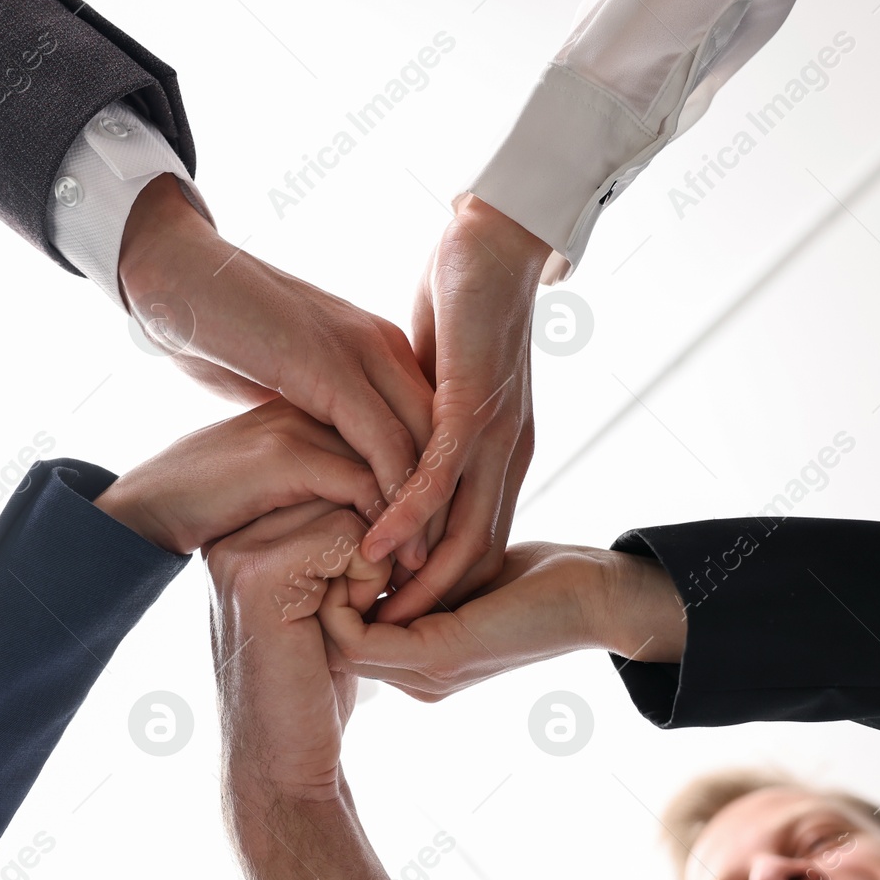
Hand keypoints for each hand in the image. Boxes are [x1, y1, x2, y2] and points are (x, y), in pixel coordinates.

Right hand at [120, 176, 435, 558]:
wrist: (171, 274)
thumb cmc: (215, 327)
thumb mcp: (281, 376)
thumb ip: (315, 404)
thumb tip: (329, 449)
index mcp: (375, 346)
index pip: (432, 424)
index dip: (436, 490)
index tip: (433, 550)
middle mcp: (380, 346)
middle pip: (442, 438)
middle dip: (448, 511)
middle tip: (443, 576)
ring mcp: (358, 355)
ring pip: (424, 444)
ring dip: (428, 515)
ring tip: (425, 576)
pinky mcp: (326, 370)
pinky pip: (383, 444)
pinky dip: (394, 498)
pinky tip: (391, 546)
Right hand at [208, 500, 391, 802]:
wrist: (281, 763)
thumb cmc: (314, 687)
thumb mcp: (323, 597)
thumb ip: (333, 539)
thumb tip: (384, 474)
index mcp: (240, 531)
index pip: (330, 475)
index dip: (371, 523)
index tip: (370, 584)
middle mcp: (231, 532)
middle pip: (340, 483)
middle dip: (378, 537)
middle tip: (370, 600)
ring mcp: (238, 551)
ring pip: (349, 505)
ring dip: (376, 562)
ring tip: (353, 614)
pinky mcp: (259, 576)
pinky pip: (348, 536)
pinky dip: (369, 580)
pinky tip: (348, 624)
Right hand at [320, 542, 685, 700]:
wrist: (599, 597)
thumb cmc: (538, 578)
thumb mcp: (460, 574)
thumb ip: (420, 570)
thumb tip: (382, 540)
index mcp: (422, 665)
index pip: (344, 637)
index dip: (331, 586)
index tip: (333, 536)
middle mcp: (419, 680)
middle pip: (330, 645)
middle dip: (316, 589)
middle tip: (318, 534)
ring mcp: (428, 674)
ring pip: (335, 643)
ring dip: (325, 588)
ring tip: (329, 535)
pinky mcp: (440, 654)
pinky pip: (357, 638)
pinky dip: (345, 593)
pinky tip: (354, 543)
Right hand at [362, 193, 551, 623]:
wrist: (498, 234)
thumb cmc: (464, 302)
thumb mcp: (438, 386)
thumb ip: (423, 428)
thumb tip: (394, 457)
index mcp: (500, 451)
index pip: (473, 538)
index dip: (438, 585)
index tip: (395, 618)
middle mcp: (505, 453)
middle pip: (474, 554)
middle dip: (430, 605)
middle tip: (381, 645)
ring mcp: (491, 432)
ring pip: (459, 529)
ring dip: (417, 578)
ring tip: (374, 617)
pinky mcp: (469, 404)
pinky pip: (436, 477)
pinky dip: (406, 517)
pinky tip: (374, 549)